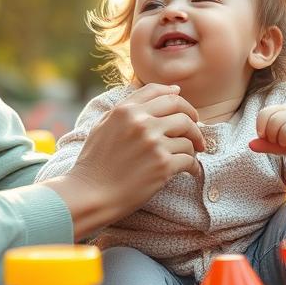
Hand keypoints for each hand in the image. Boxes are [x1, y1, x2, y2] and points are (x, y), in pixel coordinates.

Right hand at [62, 84, 204, 225]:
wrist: (90, 194)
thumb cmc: (95, 162)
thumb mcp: (104, 125)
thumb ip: (130, 106)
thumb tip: (171, 90)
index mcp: (126, 110)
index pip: (161, 92)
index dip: (178, 98)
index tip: (184, 109)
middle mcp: (141, 122)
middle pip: (181, 110)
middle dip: (194, 120)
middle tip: (195, 133)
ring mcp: (153, 143)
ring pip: (189, 136)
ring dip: (193, 146)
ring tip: (190, 155)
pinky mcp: (162, 165)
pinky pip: (190, 159)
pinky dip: (193, 166)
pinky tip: (191, 171)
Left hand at [249, 104, 285, 169]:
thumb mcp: (273, 144)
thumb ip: (263, 144)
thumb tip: (250, 145)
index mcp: (280, 110)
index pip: (265, 113)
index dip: (261, 127)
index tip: (263, 136)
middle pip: (275, 121)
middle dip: (272, 136)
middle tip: (276, 142)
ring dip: (283, 141)